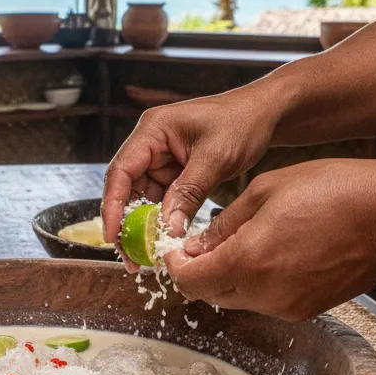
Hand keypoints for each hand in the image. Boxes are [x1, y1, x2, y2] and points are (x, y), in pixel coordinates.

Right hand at [102, 89, 279, 254]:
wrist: (263, 115)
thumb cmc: (240, 123)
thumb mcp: (215, 159)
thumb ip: (189, 192)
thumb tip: (168, 229)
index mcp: (152, 130)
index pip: (121, 170)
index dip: (112, 205)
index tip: (112, 236)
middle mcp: (150, 145)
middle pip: (125, 189)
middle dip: (125, 224)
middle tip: (132, 259)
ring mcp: (160, 160)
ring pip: (141, 199)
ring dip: (142, 228)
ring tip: (145, 259)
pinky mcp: (173, 173)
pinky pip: (160, 201)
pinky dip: (160, 222)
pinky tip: (162, 242)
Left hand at [163, 159, 375, 320]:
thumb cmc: (331, 190)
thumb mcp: (265, 192)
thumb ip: (223, 225)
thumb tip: (195, 246)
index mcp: (248, 261)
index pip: (190, 281)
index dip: (175, 267)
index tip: (173, 251)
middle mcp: (266, 293)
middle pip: (211, 294)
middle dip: (200, 271)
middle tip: (201, 245)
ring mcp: (289, 306)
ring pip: (238, 300)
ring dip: (228, 278)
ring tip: (240, 244)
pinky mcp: (309, 310)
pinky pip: (267, 302)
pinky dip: (257, 283)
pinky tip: (270, 254)